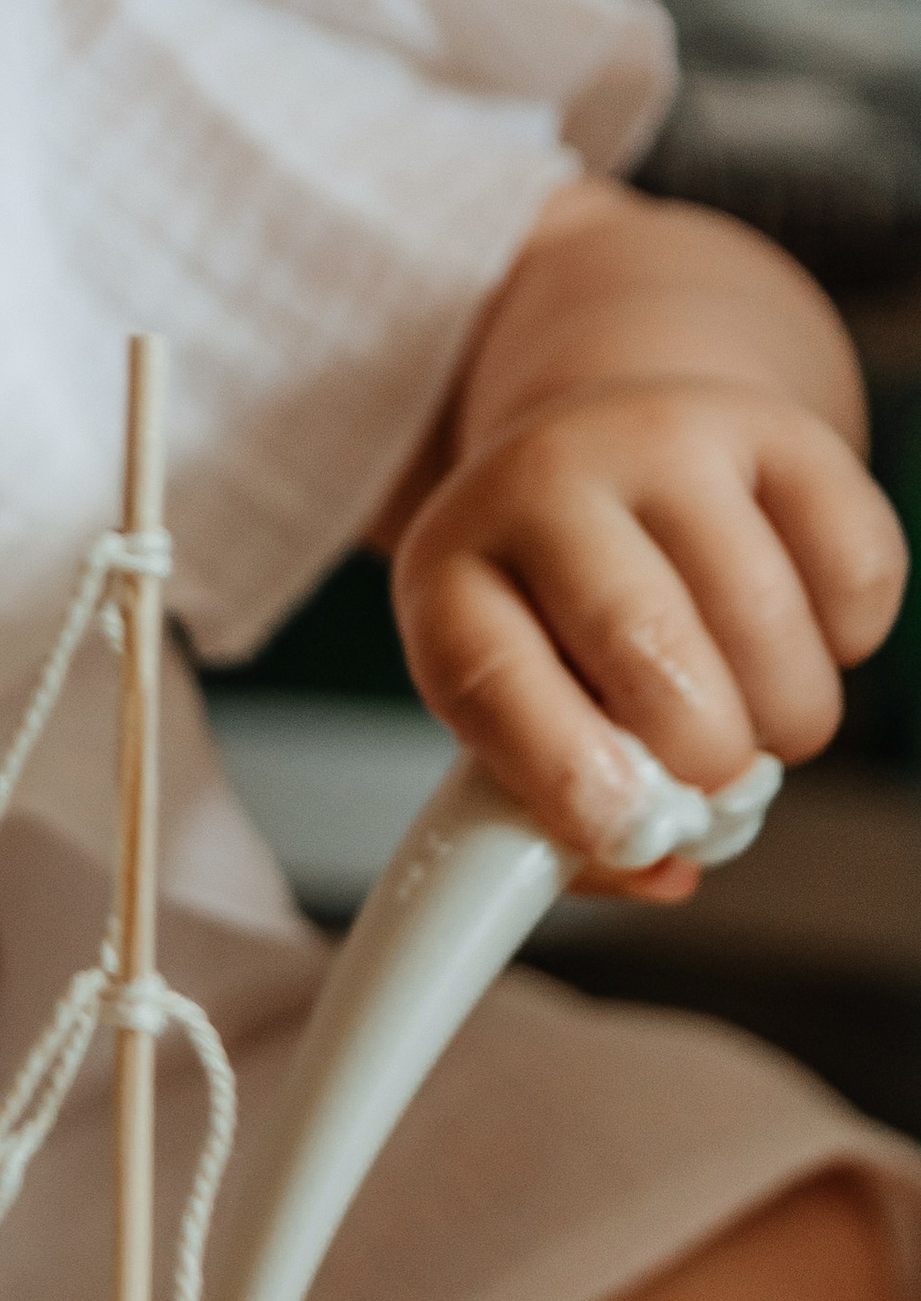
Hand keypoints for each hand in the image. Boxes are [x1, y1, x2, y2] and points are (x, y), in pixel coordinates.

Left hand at [391, 377, 905, 897]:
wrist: (614, 455)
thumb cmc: (554, 620)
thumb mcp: (512, 708)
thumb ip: (563, 813)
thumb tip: (659, 873)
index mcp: (448, 572)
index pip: (488, 677)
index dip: (561, 770)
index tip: (629, 833)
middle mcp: (544, 481)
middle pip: (639, 638)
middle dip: (699, 751)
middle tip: (717, 787)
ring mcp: (666, 438)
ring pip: (760, 609)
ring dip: (787, 714)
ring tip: (763, 728)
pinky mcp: (779, 426)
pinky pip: (853, 564)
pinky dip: (848, 641)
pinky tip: (803, 643)